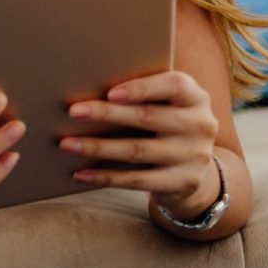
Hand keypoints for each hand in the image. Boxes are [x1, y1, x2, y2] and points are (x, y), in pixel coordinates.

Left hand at [60, 70, 220, 213]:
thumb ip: (141, 95)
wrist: (193, 170)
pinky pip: (138, 180)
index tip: (110, 92)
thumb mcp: (165, 106)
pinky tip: (80, 173)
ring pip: (138, 150)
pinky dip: (105, 177)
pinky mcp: (184, 182)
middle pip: (148, 117)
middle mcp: (200, 124)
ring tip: (67, 144)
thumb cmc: (165, 126)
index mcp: (195, 98)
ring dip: (98, 147)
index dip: (141, 88)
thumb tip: (84, 89)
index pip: (173, 85)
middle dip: (107, 114)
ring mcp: (194, 155)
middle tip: (73, 111)